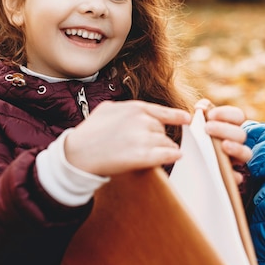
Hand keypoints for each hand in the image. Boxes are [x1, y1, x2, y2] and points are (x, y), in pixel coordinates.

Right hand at [64, 100, 190, 175]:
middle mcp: (141, 121)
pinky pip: (167, 154)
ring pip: (166, 142)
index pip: (162, 112)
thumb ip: (125, 108)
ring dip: (165, 148)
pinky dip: (172, 155)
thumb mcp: (107, 110)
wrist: (77, 153)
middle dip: (158, 137)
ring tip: (156, 153)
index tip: (187, 119)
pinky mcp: (143, 156)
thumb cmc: (90, 132)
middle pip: (162, 129)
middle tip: (149, 145)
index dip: (177, 116)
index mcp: (134, 108)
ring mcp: (143, 138)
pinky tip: (175, 157)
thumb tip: (137, 111)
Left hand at [195, 99, 250, 184]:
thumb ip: (201, 113)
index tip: (209, 115)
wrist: (193, 161)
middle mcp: (238, 142)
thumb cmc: (198, 138)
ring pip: (246, 153)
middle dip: (225, 130)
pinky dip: (236, 176)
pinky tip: (232, 175)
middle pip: (240, 134)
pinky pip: (239, 177)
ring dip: (236, 149)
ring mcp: (237, 159)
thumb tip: (201, 107)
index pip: (238, 116)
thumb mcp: (199, 124)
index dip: (226, 114)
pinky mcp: (232, 175)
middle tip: (207, 128)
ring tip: (223, 146)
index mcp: (232, 126)